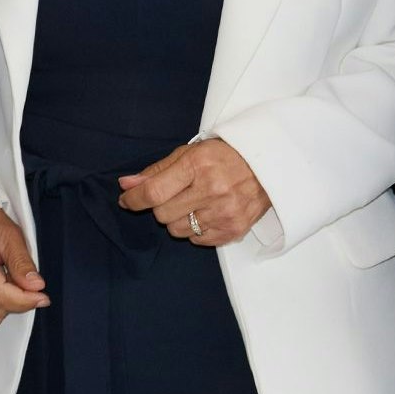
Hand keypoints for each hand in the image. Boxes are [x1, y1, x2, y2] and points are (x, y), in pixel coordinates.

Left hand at [117, 138, 269, 247]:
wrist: (268, 166)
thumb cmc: (224, 156)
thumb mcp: (190, 153)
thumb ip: (157, 170)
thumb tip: (126, 185)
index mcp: (197, 165)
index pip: (154, 192)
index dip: (134, 199)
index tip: (127, 200)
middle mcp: (211, 190)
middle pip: (162, 214)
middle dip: (161, 206)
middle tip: (175, 194)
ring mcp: (224, 212)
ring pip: (177, 230)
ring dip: (178, 219)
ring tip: (194, 203)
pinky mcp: (234, 229)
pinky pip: (197, 240)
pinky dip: (195, 230)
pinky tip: (207, 213)